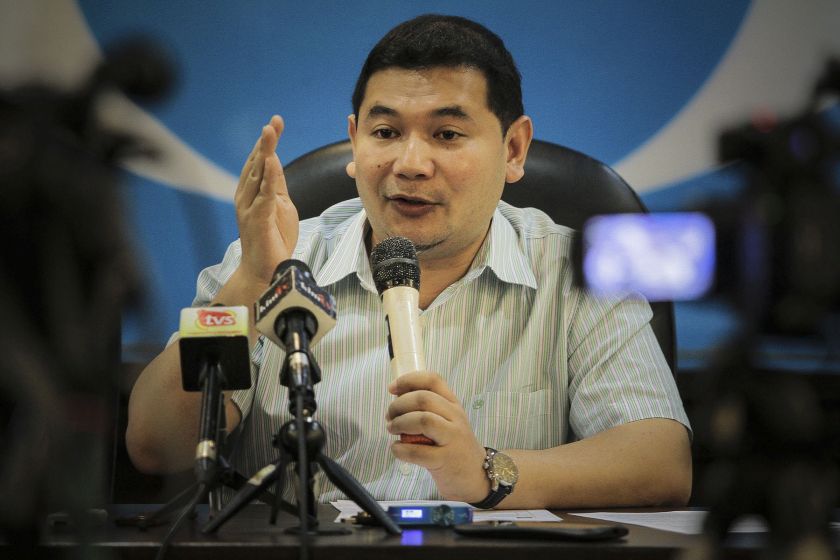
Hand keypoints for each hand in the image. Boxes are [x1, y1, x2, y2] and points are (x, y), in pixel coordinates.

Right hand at [233, 115, 298, 292]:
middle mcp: (246, 196)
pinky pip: (264, 194)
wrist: (266, 271)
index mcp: (252, 193)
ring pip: (257, 174)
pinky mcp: (257, 219)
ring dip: (264, 152)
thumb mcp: (280, 206)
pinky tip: (273, 161)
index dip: (267, 142)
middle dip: (266, 141)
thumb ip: (276, 185)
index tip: (276, 123)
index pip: (260, 162)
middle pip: (256, 163)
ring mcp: (249, 207)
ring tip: (270, 132)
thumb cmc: (274, 240)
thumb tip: (276, 163)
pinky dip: (268, 177)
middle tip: (274, 121)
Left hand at [386, 371, 489, 502]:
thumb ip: (428, 408)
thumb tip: (396, 399)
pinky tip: (396, 449)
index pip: (433, 380)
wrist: (476, 475)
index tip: (392, 388)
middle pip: (423, 399)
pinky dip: (401, 449)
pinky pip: (418, 452)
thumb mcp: (447, 421)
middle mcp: (455, 417)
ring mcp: (453, 438)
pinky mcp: (446, 460)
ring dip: (400, 423)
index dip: (409, 380)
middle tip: (389, 416)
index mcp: (454, 404)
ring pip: (423, 420)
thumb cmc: (454, 445)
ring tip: (392, 429)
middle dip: (399, 405)